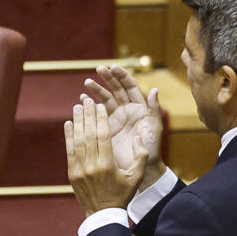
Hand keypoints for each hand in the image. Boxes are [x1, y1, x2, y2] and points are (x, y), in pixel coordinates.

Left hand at [65, 101, 143, 215]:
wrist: (103, 214)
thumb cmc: (122, 194)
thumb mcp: (136, 177)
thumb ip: (140, 157)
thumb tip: (139, 136)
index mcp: (108, 165)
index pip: (102, 137)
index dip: (100, 119)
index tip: (99, 106)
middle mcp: (92, 166)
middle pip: (88, 135)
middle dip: (87, 116)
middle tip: (86, 100)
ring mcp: (79, 170)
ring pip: (77, 141)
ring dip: (77, 122)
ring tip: (77, 107)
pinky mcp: (71, 173)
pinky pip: (69, 151)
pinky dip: (68, 136)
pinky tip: (68, 124)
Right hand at [81, 64, 163, 189]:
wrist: (141, 167)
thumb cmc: (152, 149)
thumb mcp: (154, 128)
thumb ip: (153, 109)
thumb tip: (154, 89)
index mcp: (140, 108)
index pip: (130, 87)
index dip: (122, 76)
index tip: (113, 68)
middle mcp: (128, 110)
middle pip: (117, 89)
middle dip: (108, 78)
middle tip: (98, 69)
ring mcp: (116, 118)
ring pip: (105, 99)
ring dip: (97, 90)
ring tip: (87, 82)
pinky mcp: (107, 127)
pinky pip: (97, 113)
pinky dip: (90, 105)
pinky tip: (82, 99)